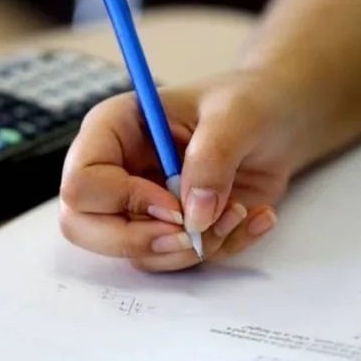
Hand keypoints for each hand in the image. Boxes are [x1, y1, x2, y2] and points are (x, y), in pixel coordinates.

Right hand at [58, 72, 300, 271]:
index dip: (122, 202)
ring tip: (239, 212)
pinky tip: (253, 217)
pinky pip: (178, 258)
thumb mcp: (236, 115)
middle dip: (141, 242)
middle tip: (193, 235)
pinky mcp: (171, 228)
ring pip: (135, 252)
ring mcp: (141, 205)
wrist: (278, 123)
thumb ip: (212, 158)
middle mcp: (117, 170)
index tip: (174, 205)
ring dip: (191, 248)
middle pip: (83, 228)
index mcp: (114, 130)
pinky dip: (219, 248)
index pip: (82, 182)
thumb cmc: (248, 103)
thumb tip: (194, 216)